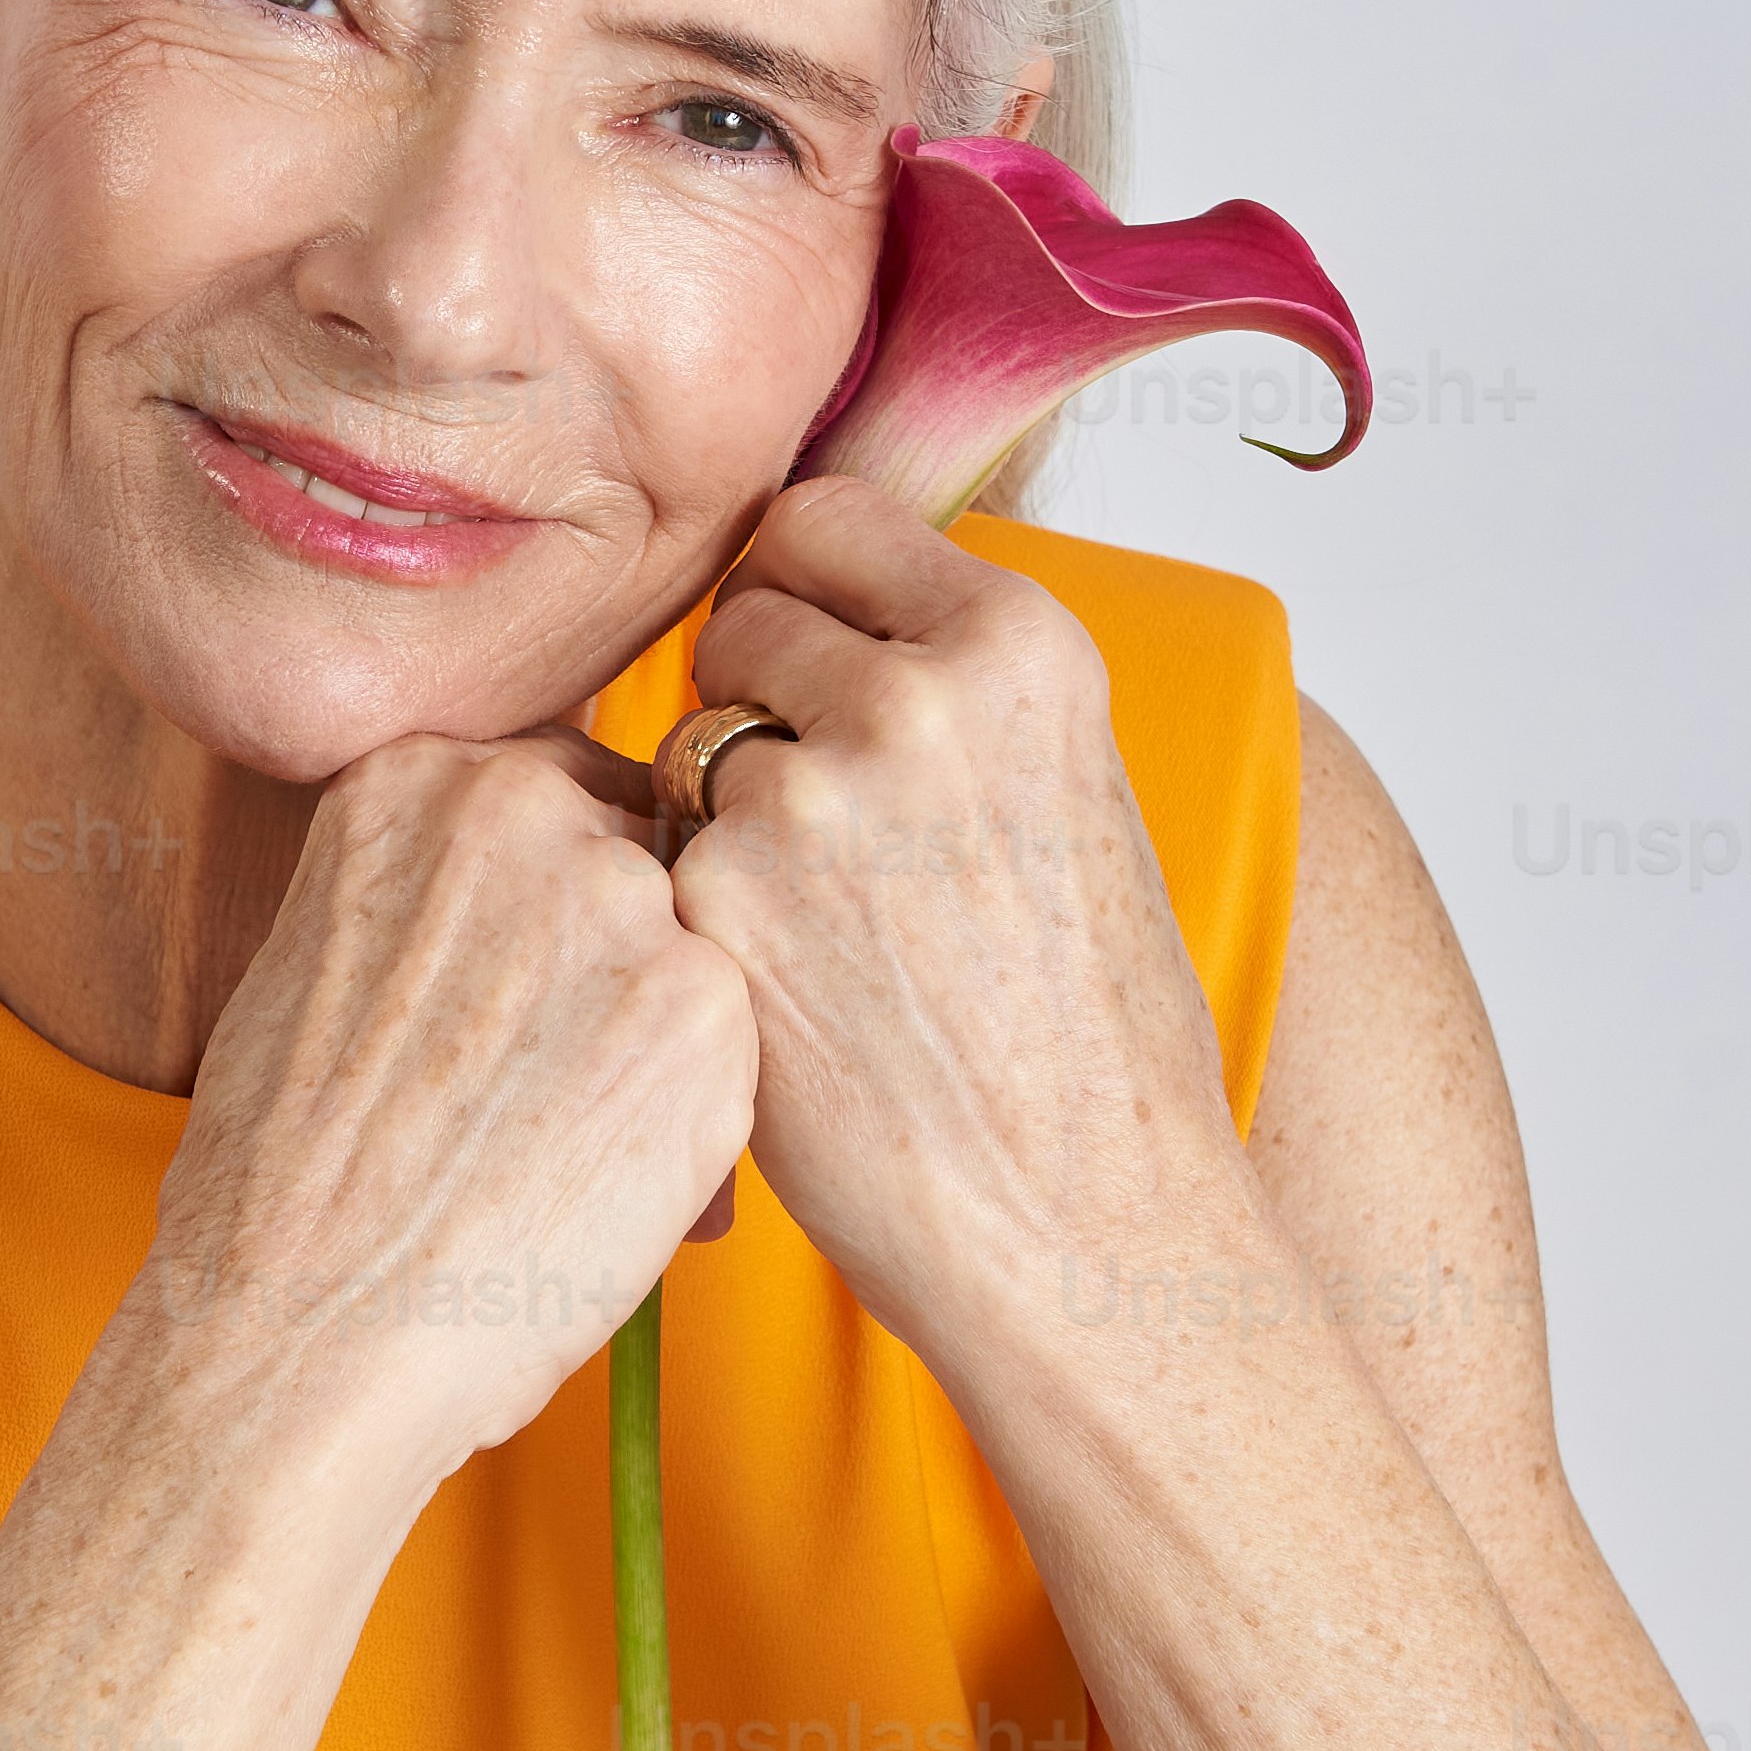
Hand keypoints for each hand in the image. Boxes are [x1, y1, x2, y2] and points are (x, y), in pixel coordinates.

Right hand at [144, 735, 757, 1497]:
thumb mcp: (323, 965)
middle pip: (638, 859)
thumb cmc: (289, 1187)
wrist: (300, 1331)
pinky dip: (692, 1122)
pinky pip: (736, 1052)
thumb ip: (438, 899)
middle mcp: (524, 809)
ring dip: (657, 1045)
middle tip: (548, 1086)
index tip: (533, 973)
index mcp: (415, 779)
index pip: (556, 790)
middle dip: (615, 965)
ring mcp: (624, 906)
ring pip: (694, 956)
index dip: (557, 897)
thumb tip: (530, 914)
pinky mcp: (707, 1016)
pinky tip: (599, 1188)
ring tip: (562, 1151)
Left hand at [664, 481, 1245, 1380]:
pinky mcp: (716, 903)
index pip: (826, 520)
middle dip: (751, 707)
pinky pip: (657, 863)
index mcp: (1022, 646)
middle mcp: (917, 695)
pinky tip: (786, 1006)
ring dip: (717, 823)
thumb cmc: (1094, 1049)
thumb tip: (848, 622)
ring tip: (827, 944)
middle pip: (741, 622)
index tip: (804, 658)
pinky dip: (693, 924)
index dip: (798, 591)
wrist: (1089, 1230)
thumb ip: (963, 695)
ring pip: (688, 749)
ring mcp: (804, 796)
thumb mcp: (1075, 801)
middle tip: (817, 832)